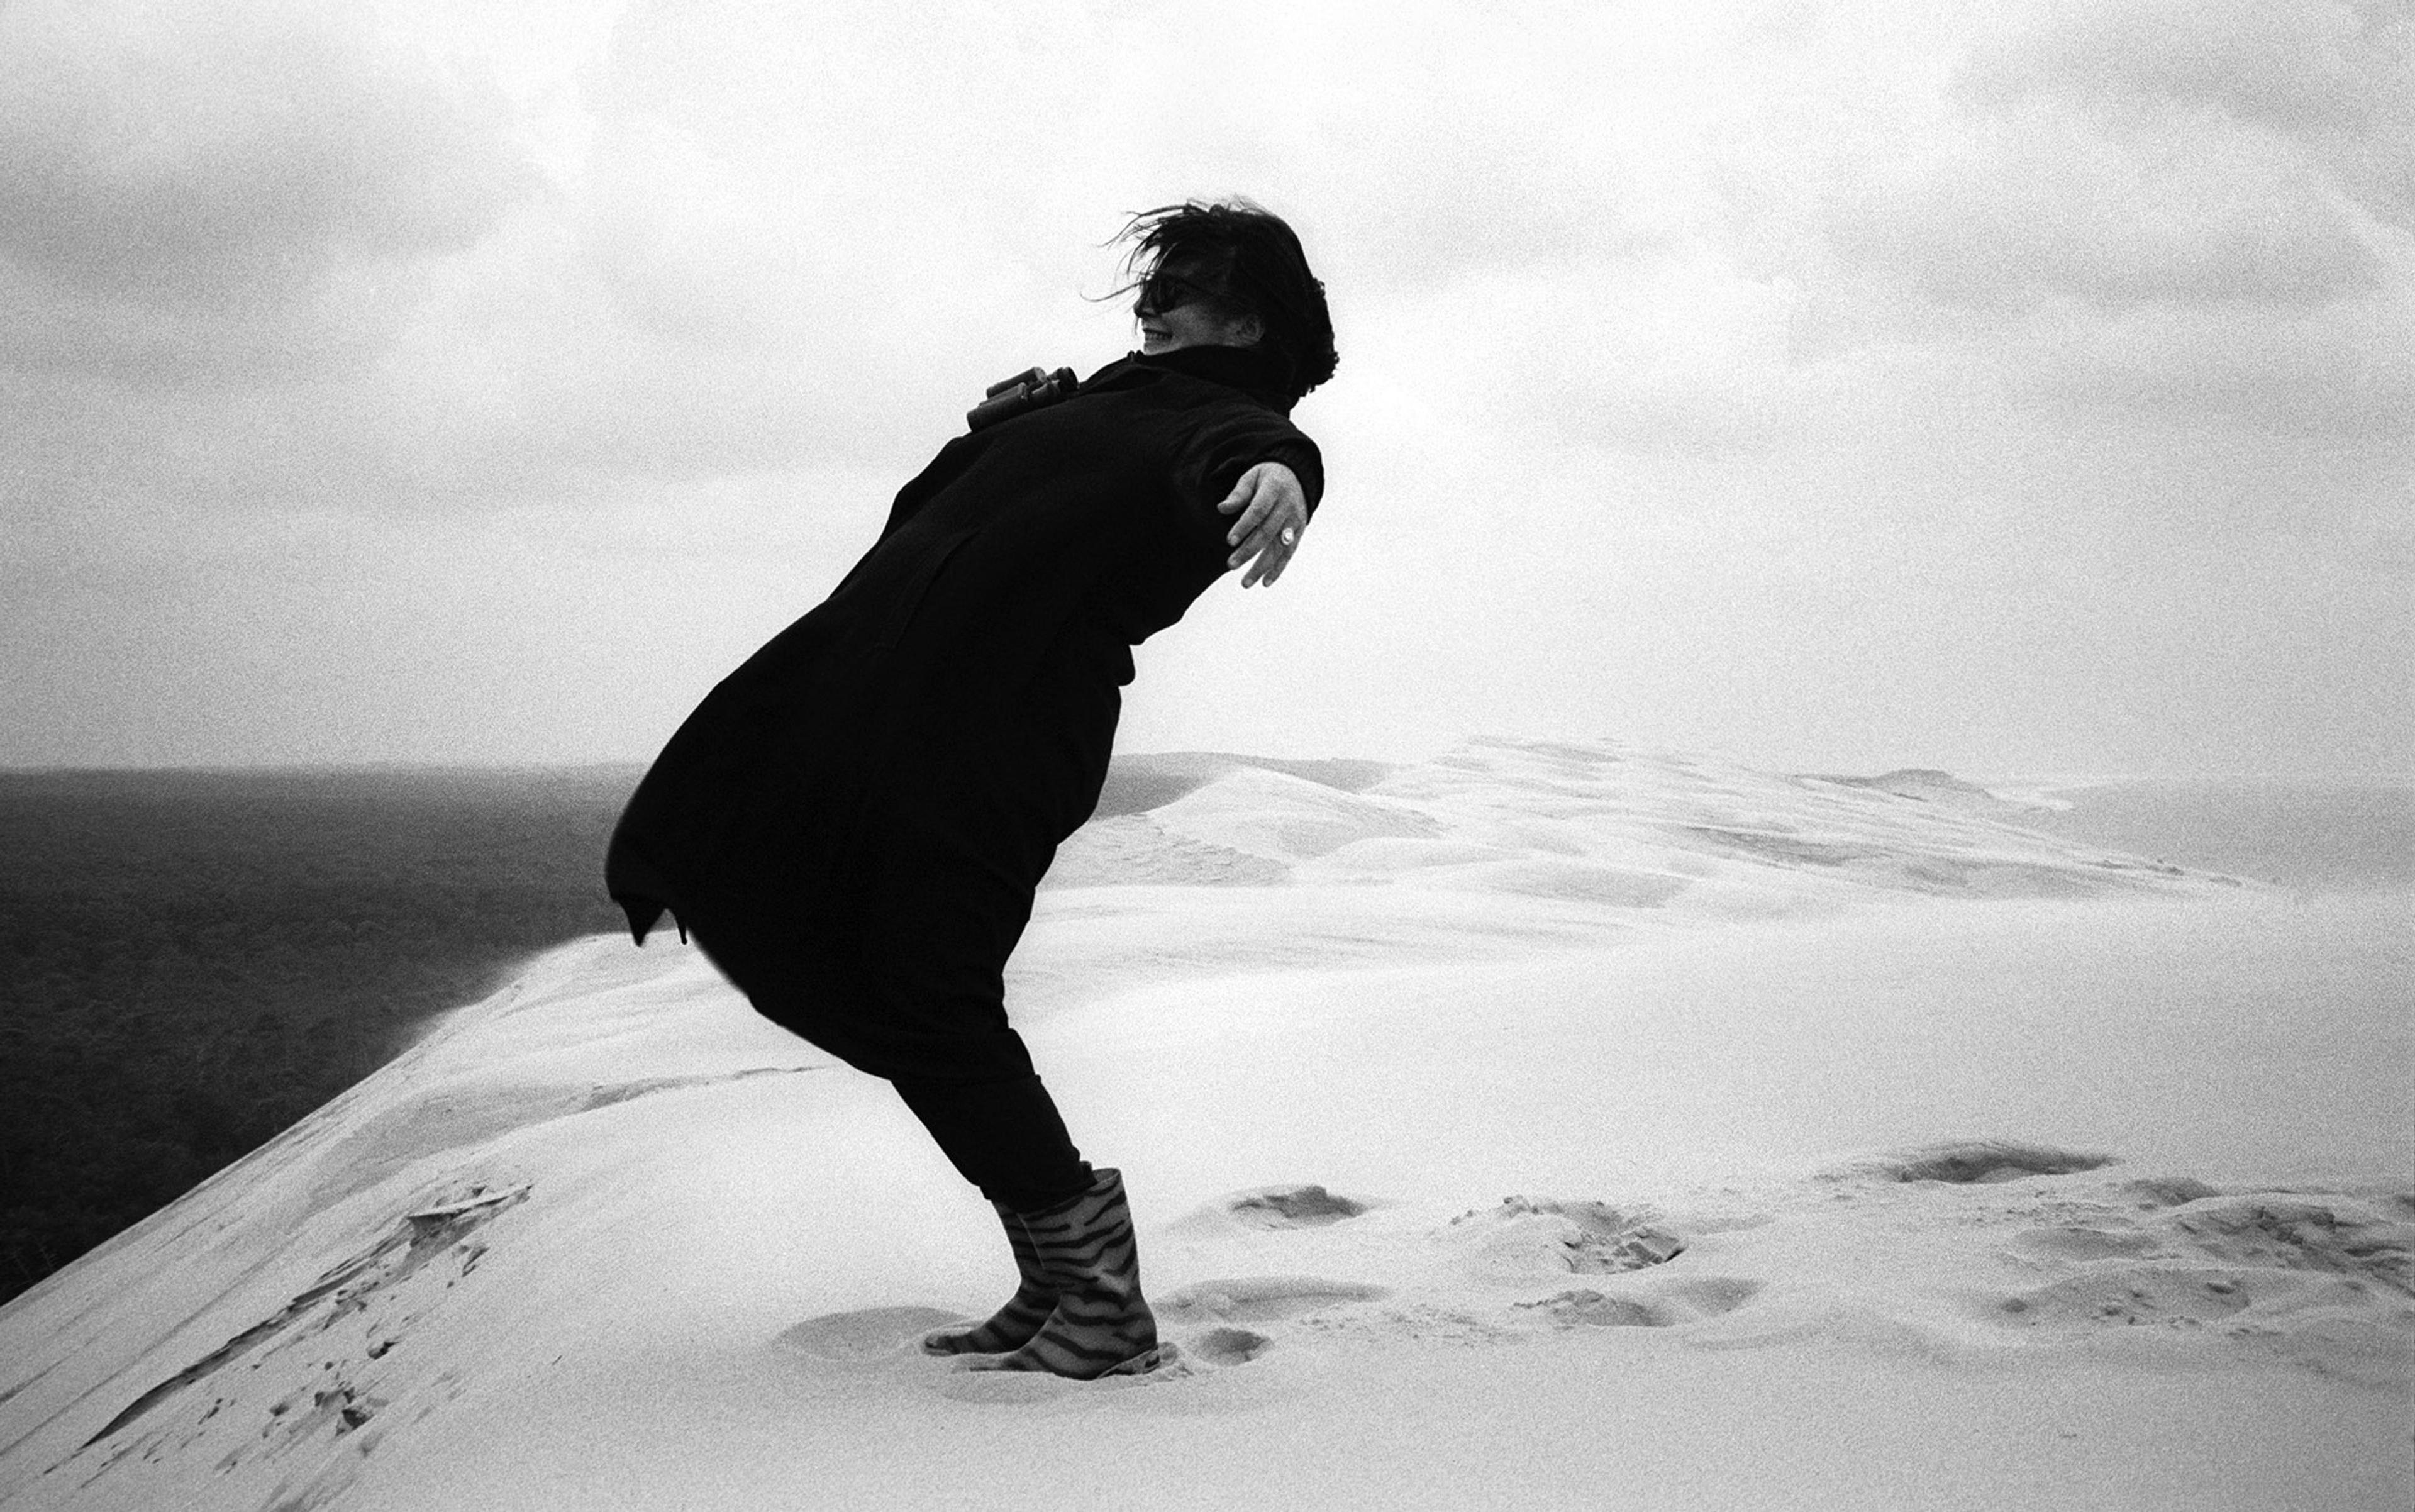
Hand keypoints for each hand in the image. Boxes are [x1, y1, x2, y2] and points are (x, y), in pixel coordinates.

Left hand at [1217, 461, 1308, 587]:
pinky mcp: (1299, 532)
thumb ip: (1238, 494)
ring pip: (1278, 548)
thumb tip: (1222, 509)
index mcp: (1274, 490)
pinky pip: (1289, 553)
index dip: (1244, 526)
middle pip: (1267, 532)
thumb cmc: (1266, 478)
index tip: (1229, 541)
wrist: (1296, 476)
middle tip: (1230, 565)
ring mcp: (1295, 521)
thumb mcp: (1251, 477)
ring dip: (1261, 567)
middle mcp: (1288, 507)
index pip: (1258, 511)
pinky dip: (1278, 569)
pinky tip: (1265, 582)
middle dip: (1248, 551)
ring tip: (1245, 582)